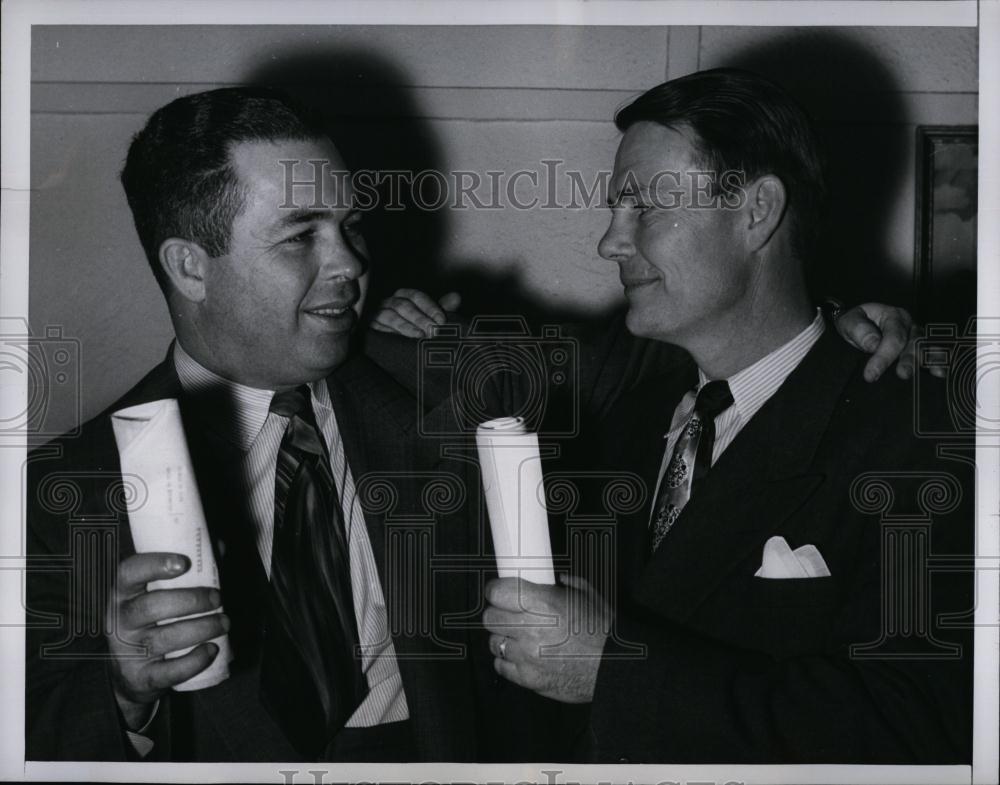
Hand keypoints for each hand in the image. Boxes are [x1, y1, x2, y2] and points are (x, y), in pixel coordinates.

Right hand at [105, 552, 227, 728]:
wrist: (128, 674)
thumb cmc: (151, 621)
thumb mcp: (156, 594)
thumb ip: (186, 571)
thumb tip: (219, 546)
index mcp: (123, 593)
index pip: (129, 573)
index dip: (155, 565)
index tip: (183, 563)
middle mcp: (120, 621)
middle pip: (151, 607)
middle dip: (191, 600)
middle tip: (217, 598)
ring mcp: (128, 651)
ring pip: (165, 638)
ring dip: (202, 628)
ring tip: (224, 622)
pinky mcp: (142, 678)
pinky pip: (169, 671)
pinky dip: (194, 661)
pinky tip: (211, 649)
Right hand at [370, 288, 461, 337]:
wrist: (392, 350)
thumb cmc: (414, 331)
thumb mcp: (430, 320)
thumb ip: (441, 309)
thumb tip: (456, 296)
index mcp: (405, 297)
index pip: (417, 297)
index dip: (430, 307)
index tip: (442, 320)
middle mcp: (390, 302)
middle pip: (403, 305)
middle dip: (420, 318)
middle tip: (434, 330)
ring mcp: (377, 314)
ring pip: (389, 315)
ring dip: (406, 326)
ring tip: (420, 336)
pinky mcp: (369, 327)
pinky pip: (376, 327)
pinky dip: (388, 333)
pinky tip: (398, 340)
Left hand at [483, 575, 607, 703]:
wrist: (616, 668)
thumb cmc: (604, 633)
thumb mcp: (588, 595)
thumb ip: (567, 583)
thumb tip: (556, 579)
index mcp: (542, 603)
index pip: (496, 592)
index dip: (495, 590)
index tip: (498, 590)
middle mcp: (530, 629)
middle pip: (489, 617)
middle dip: (498, 612)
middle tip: (509, 612)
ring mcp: (526, 656)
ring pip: (493, 642)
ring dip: (503, 637)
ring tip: (519, 635)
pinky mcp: (528, 679)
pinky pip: (501, 666)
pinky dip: (508, 661)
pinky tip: (522, 655)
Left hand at [834, 303, 942, 381]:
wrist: (857, 325)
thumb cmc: (854, 323)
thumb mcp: (849, 321)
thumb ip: (859, 330)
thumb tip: (874, 345)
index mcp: (893, 316)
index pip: (893, 337)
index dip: (883, 356)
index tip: (870, 374)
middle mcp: (909, 325)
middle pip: (914, 342)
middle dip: (910, 359)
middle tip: (903, 374)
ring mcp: (917, 337)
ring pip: (927, 347)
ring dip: (931, 360)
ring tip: (937, 372)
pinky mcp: (920, 349)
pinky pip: (933, 353)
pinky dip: (939, 361)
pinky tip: (943, 371)